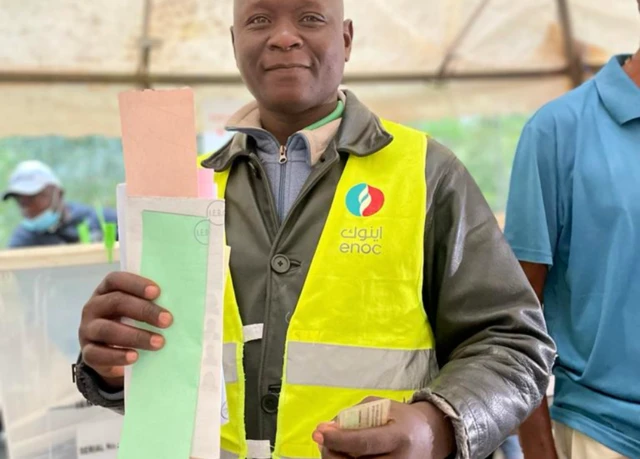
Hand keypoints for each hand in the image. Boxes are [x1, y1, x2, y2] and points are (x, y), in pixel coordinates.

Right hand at [79, 272, 172, 388]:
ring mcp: (88, 330)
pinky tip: (135, 357)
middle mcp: (93, 307)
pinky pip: (98, 354)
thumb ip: (150, 303)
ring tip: (159, 343)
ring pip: (108, 329)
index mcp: (106, 290)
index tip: (157, 292)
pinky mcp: (88, 352)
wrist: (110, 351)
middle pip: (116, 302)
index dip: (136, 284)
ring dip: (136, 336)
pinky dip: (118, 355)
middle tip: (168, 321)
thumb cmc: (130, 322)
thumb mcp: (136, 309)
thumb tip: (180, 304)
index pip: (116, 280)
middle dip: (144, 311)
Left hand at [313, 398, 454, 458]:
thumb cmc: (400, 418)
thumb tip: (327, 428)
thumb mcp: (380, 406)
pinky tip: (342, 454)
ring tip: (330, 446)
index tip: (319, 431)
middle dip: (332, 452)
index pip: (363, 442)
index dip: (338, 438)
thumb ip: (353, 415)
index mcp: (398, 436)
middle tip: (321, 439)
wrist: (428, 437)